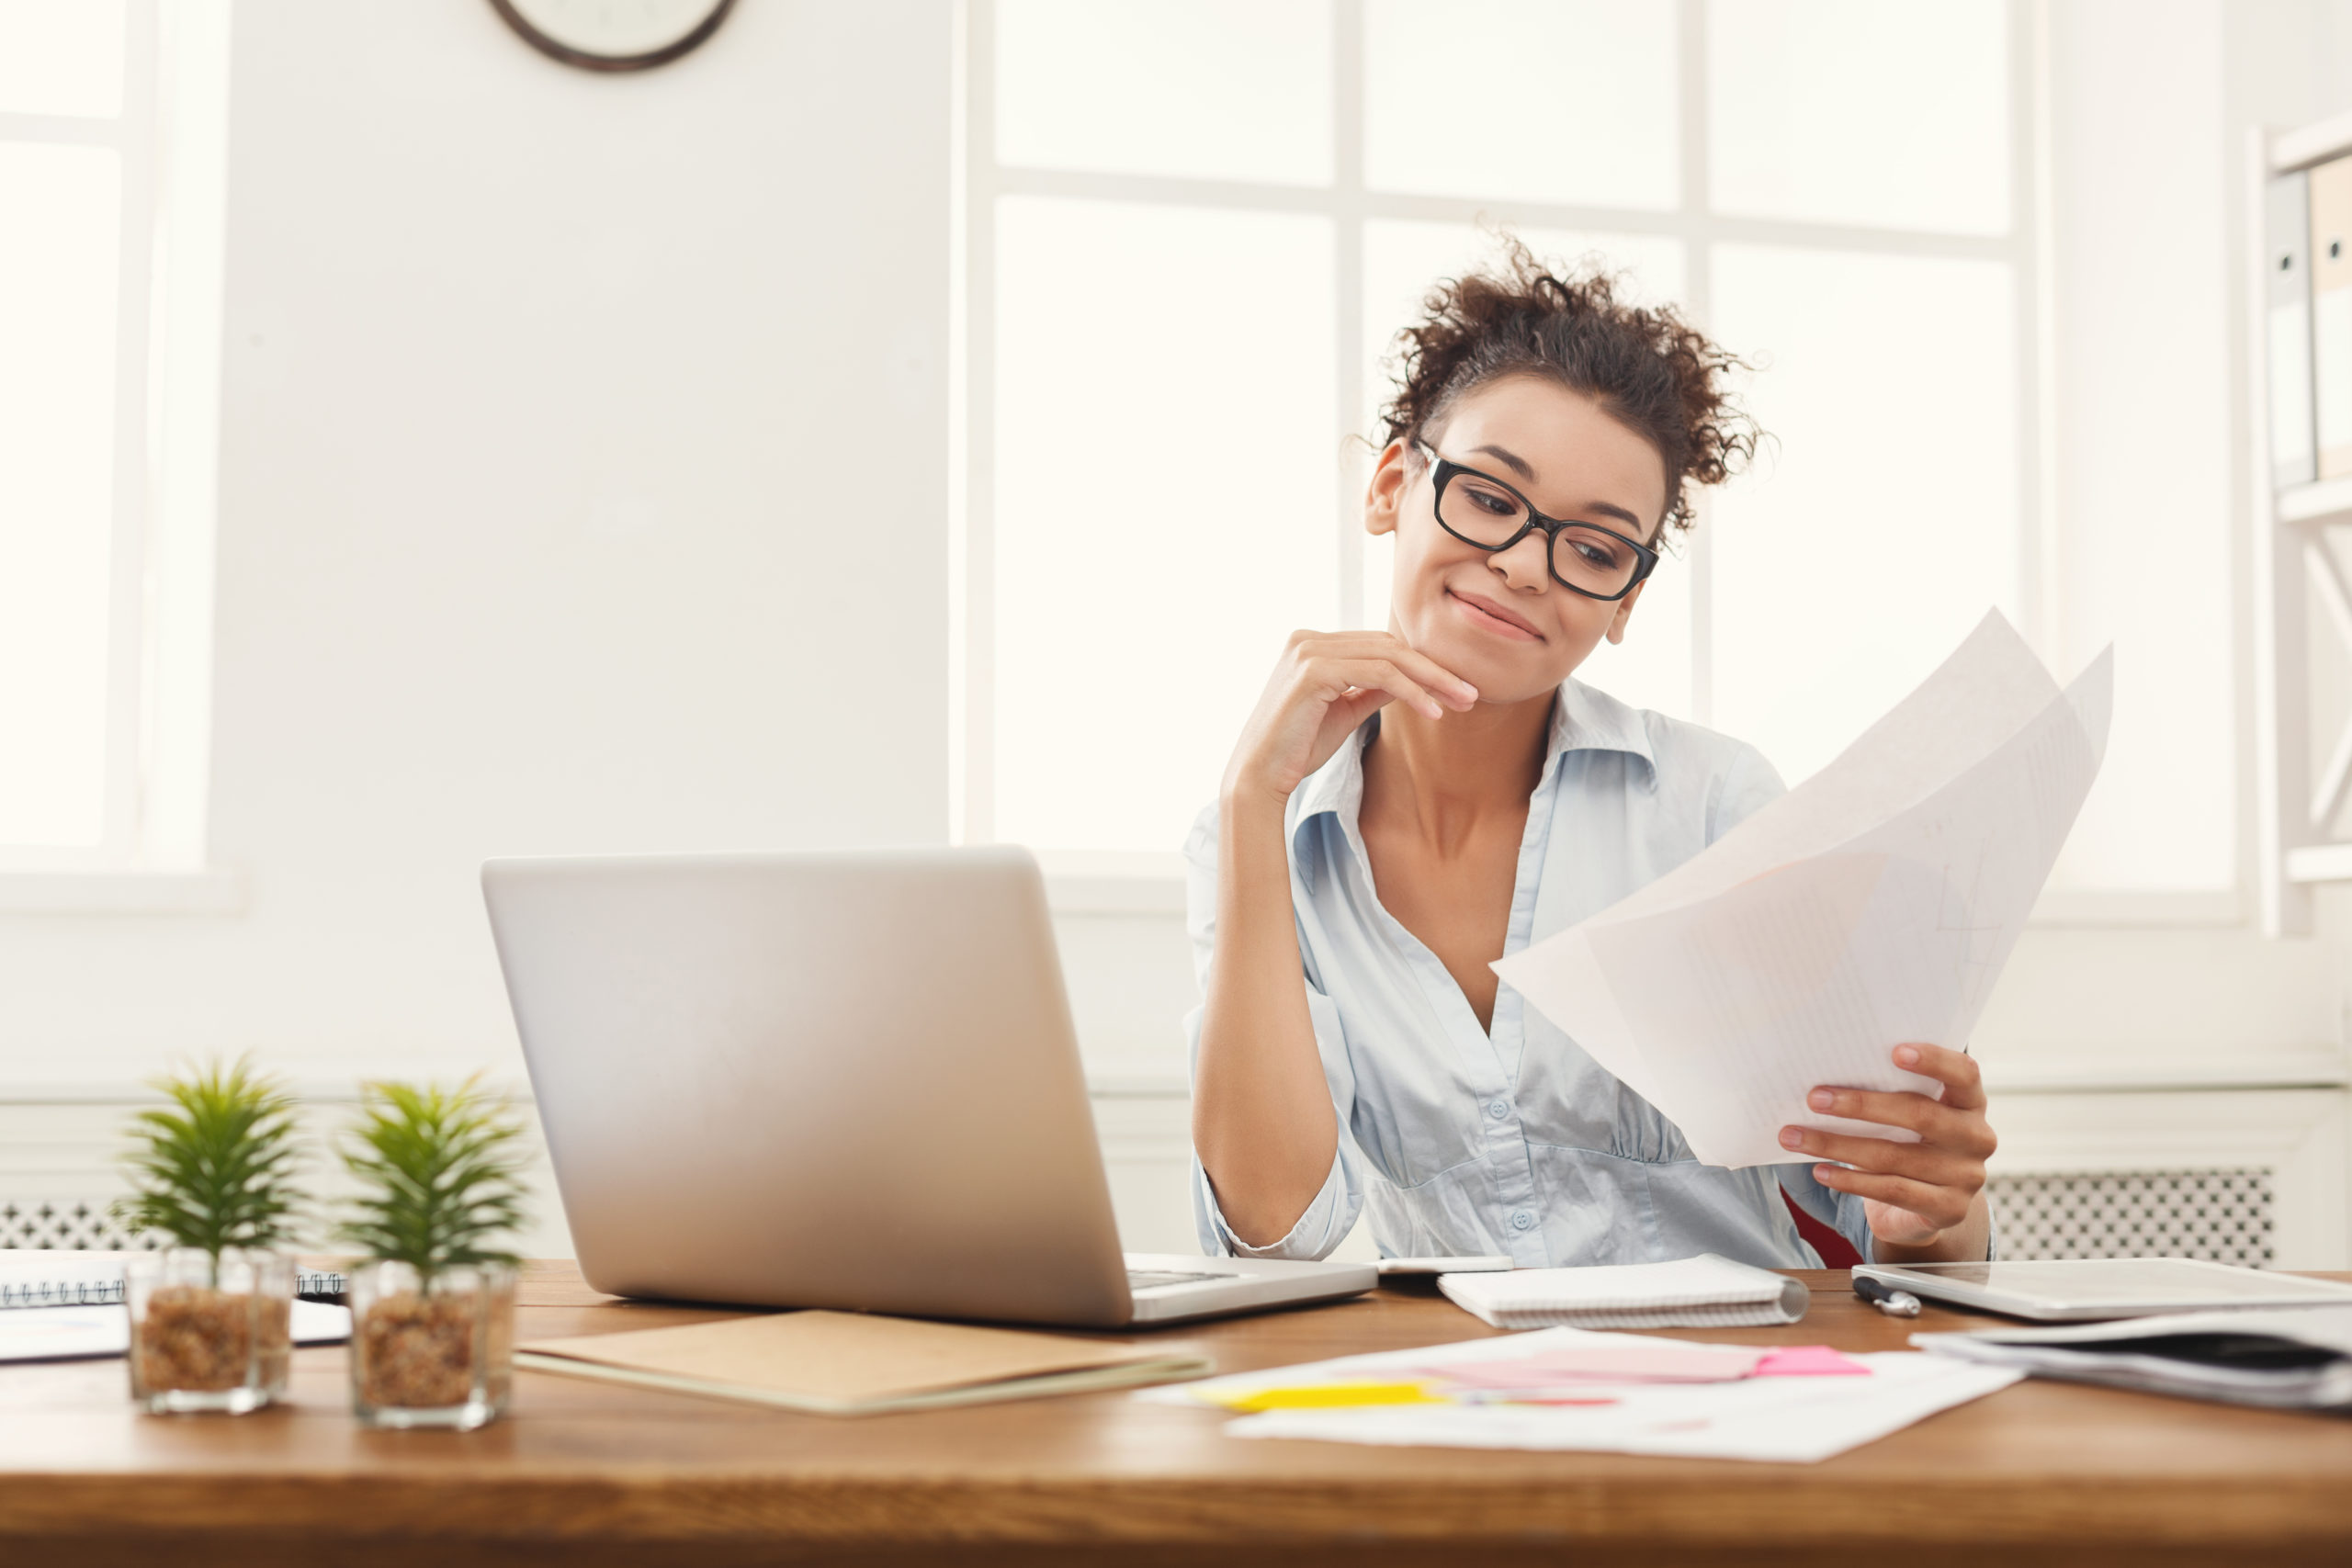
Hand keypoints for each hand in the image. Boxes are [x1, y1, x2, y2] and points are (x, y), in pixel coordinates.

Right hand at [1222, 630, 1477, 805]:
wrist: (1260, 776)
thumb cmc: (1298, 749)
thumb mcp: (1345, 712)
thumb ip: (1372, 690)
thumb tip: (1410, 681)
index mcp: (1312, 644)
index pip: (1379, 645)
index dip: (1421, 665)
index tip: (1456, 690)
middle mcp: (1307, 639)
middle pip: (1388, 645)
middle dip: (1434, 670)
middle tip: (1471, 695)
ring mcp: (1307, 650)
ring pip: (1388, 656)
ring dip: (1431, 680)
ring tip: (1462, 702)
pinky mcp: (1312, 671)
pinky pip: (1377, 674)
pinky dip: (1411, 692)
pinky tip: (1433, 712)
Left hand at [1779, 1044, 1995, 1251]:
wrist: (1930, 1205)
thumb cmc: (1911, 1141)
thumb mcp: (1910, 1115)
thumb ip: (1890, 1093)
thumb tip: (1827, 1079)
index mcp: (1970, 1103)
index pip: (1964, 1073)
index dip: (1934, 1060)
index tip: (1894, 1051)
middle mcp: (1976, 1137)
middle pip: (1919, 1115)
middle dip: (1861, 1105)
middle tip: (1813, 1098)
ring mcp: (1966, 1176)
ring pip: (1893, 1156)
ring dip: (1837, 1145)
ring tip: (1795, 1136)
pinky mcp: (1948, 1209)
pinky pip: (1891, 1190)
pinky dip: (1850, 1180)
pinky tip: (1819, 1171)